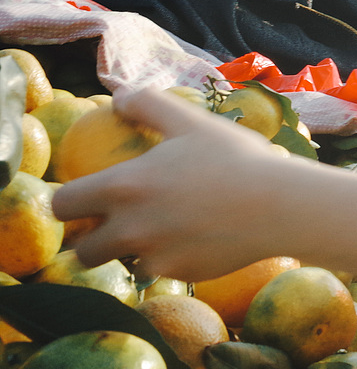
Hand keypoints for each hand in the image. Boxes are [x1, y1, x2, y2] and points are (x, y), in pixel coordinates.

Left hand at [52, 88, 286, 280]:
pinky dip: (169, 258)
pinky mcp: (179, 275)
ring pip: (121, 264)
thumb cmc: (236, 158)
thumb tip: (119, 95)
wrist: (280, 206)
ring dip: (129, 252)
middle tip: (117, 222)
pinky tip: (195, 238)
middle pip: (83, 249)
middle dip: (93, 239)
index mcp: (123, 187)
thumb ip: (149, 105)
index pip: (62, 205)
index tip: (85, 198)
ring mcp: (153, 257)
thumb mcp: (192, 122)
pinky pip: (160, 271)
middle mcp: (129, 228)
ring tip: (158, 231)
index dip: (68, 202)